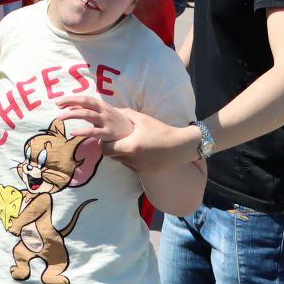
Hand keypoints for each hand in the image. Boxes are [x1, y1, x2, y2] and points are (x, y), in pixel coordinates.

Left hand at [56, 94, 199, 173]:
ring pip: (120, 162)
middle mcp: (132, 161)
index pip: (104, 149)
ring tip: (128, 144)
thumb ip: (123, 114)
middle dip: (110, 149)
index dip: (102, 143)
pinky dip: (130, 160)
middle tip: (113, 140)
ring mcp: (138, 169)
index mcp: (129, 147)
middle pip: (111, 157)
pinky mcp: (144, 174)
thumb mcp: (141, 119)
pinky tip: (139, 152)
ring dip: (120, 154)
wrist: (181, 147)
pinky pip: (130, 167)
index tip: (104, 137)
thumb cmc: (161, 130)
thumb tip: (110, 109)